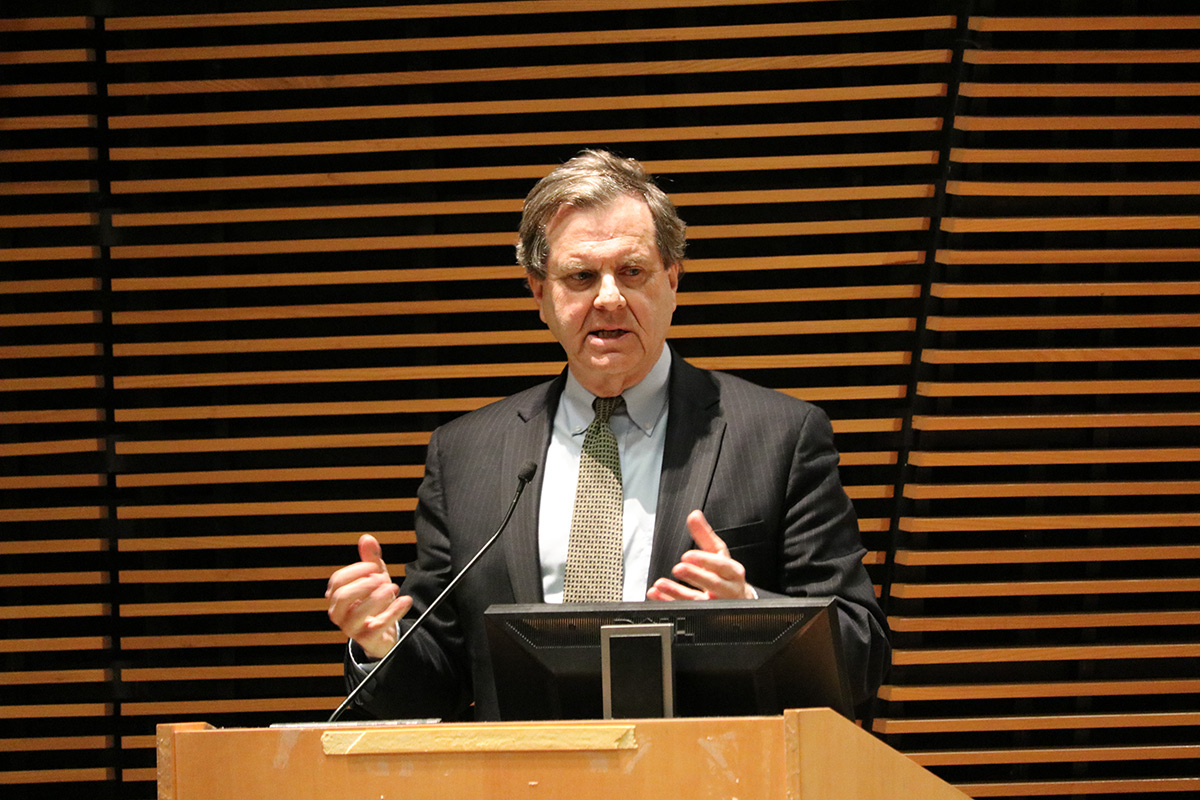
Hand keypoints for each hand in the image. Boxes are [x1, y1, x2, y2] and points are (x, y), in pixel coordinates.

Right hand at [326, 534, 412, 659]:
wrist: (383, 633)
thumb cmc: (376, 602)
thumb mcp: (375, 578)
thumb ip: (370, 560)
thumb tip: (366, 538)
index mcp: (337, 596)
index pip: (337, 580)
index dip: (356, 570)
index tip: (374, 566)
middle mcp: (340, 613)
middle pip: (342, 597)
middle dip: (363, 584)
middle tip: (381, 578)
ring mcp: (352, 628)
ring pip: (356, 614)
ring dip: (376, 598)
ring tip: (392, 588)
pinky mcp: (368, 640)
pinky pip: (376, 628)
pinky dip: (393, 613)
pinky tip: (405, 601)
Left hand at [646, 510, 755, 600]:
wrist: (737, 600)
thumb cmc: (726, 574)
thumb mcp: (718, 553)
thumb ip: (705, 535)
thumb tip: (694, 515)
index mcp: (733, 572)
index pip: (722, 565)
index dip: (705, 560)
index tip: (687, 555)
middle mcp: (727, 590)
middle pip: (713, 584)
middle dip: (695, 576)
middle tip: (678, 568)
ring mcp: (716, 606)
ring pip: (698, 600)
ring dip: (677, 593)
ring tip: (660, 584)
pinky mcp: (703, 616)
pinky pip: (685, 610)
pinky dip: (669, 602)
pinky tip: (657, 594)